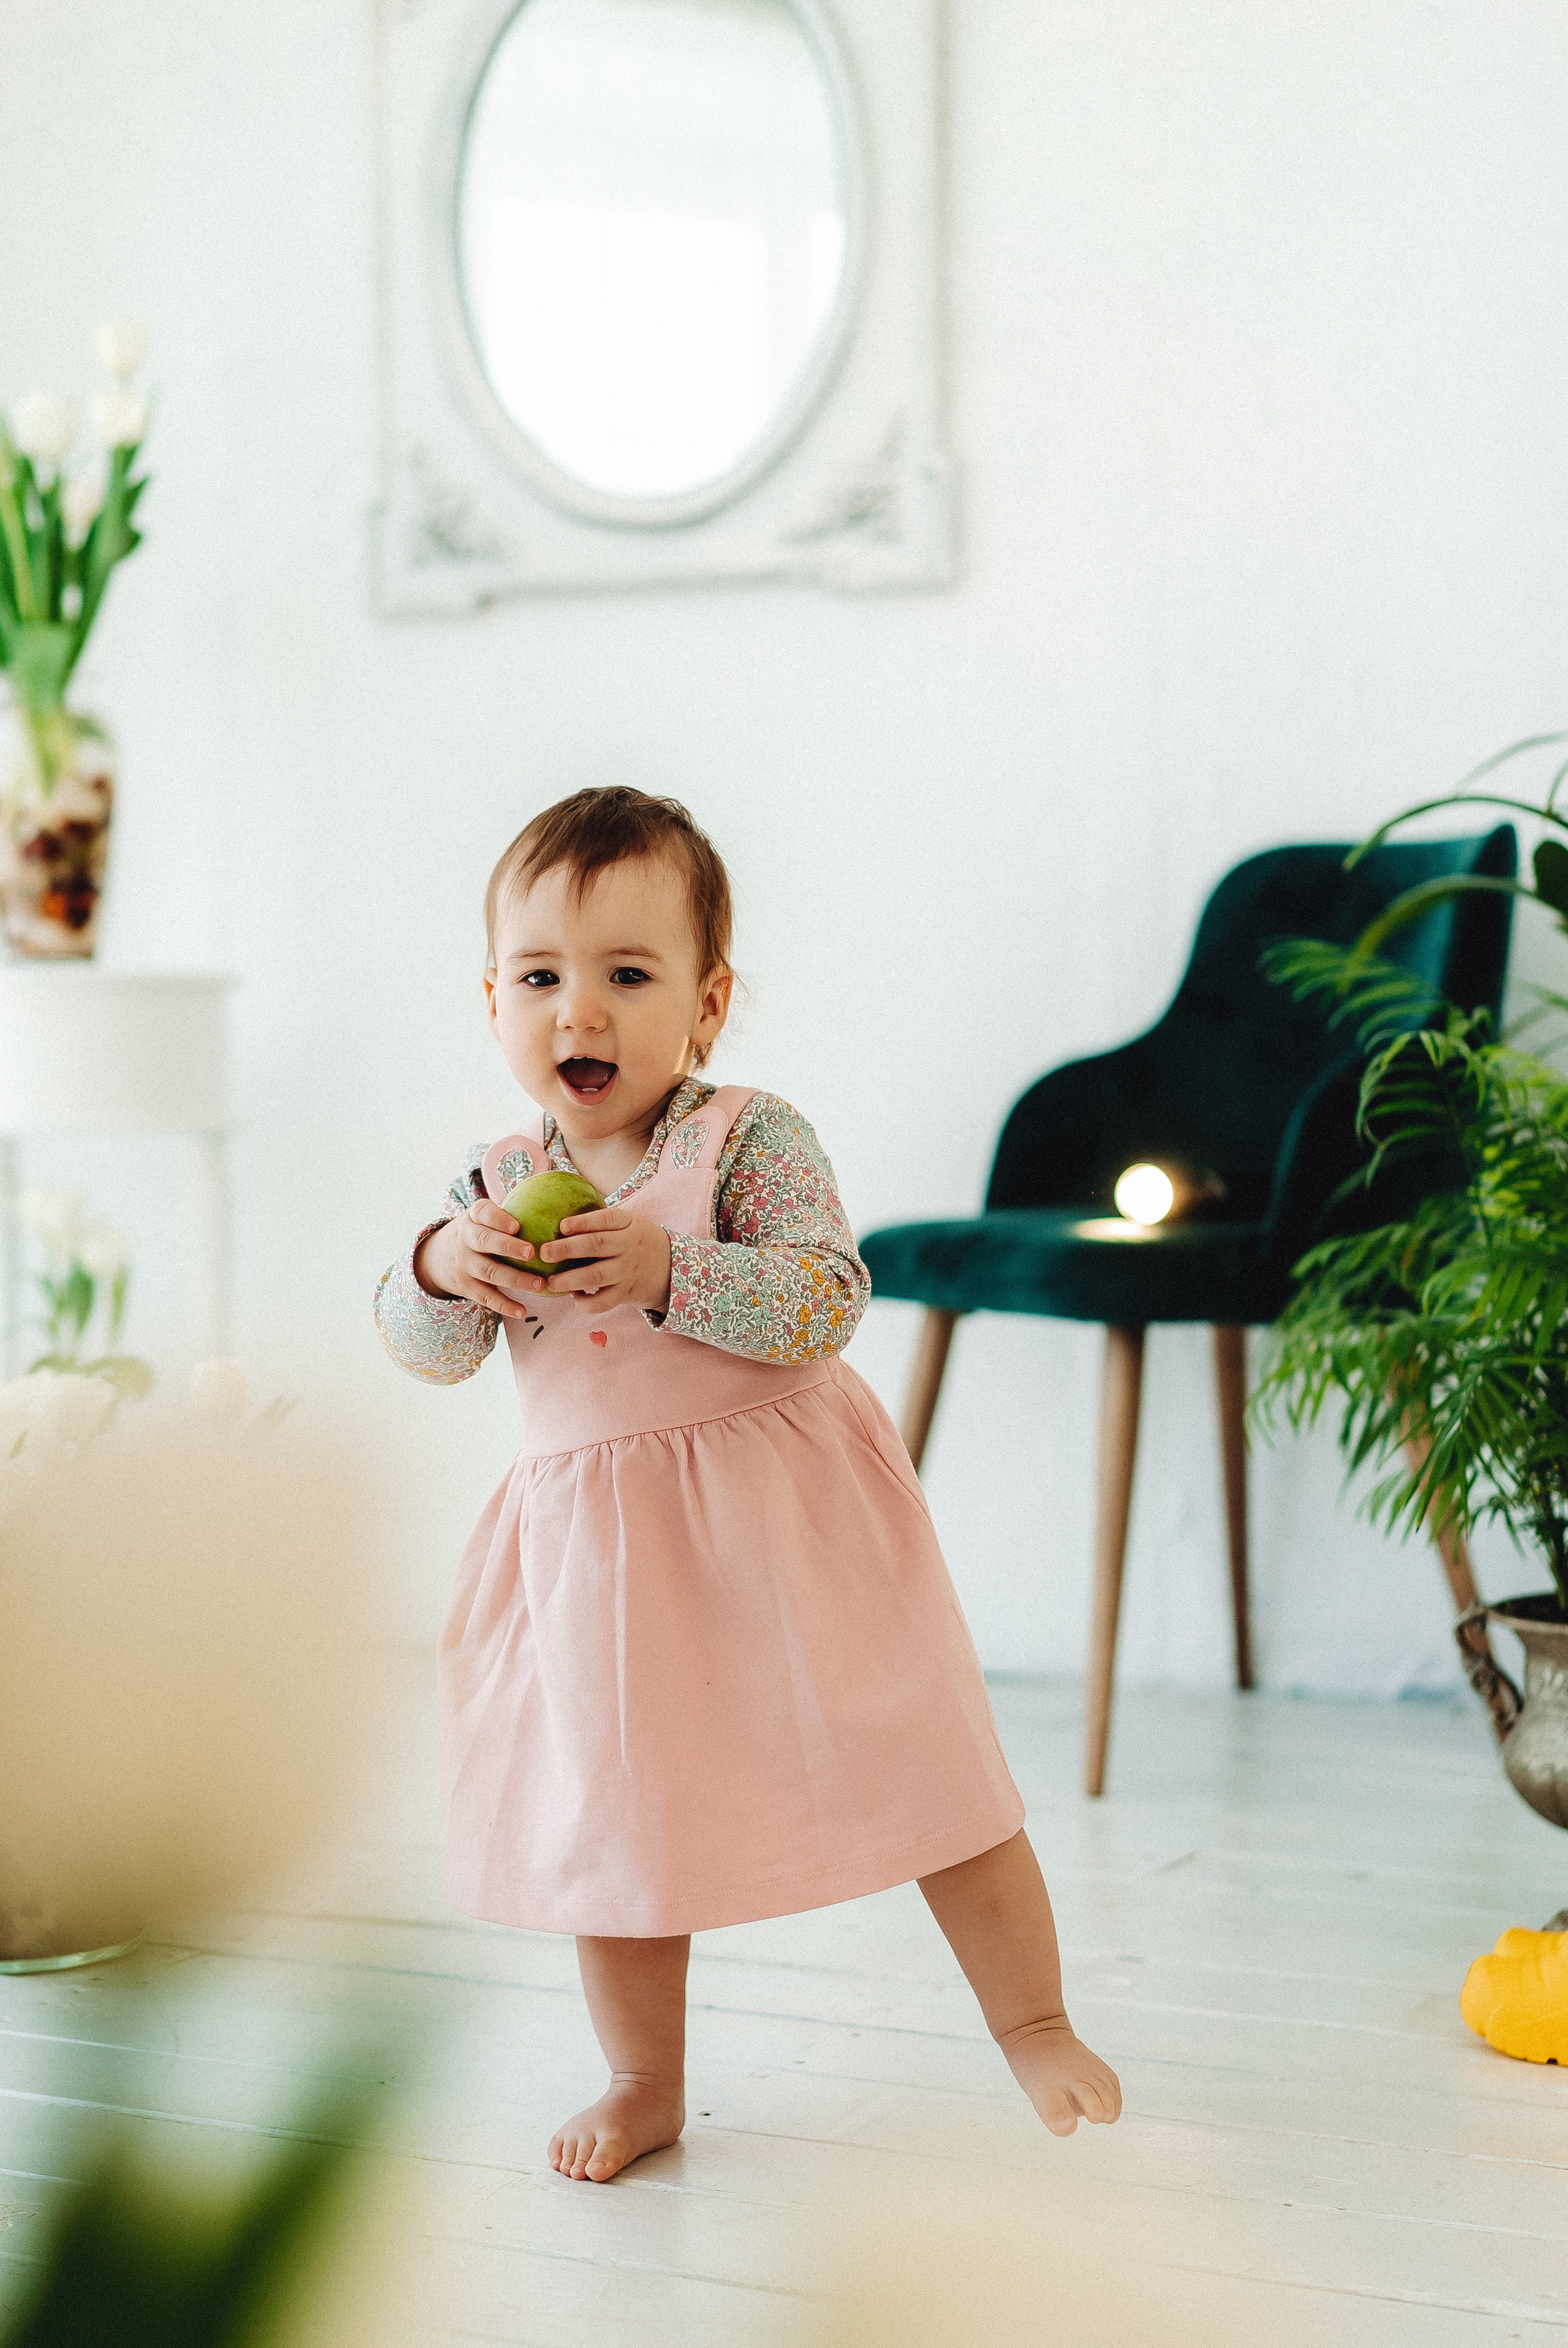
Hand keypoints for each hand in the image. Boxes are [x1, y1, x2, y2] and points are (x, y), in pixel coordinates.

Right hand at [414, 1202, 545, 1319]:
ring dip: (515, 1279)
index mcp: (473, 1217)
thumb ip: (507, 1214)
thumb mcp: (483, 1217)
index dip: (498, 1219)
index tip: (516, 1225)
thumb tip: (555, 1211)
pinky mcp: (465, 1286)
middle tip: (531, 1253)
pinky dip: (504, 1305)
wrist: (438, 1256)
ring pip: (489, 1272)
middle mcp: (466, 1239)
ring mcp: (464, 1264)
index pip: (483, 1212)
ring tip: (539, 1284)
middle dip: (508, 1247)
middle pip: (484, 1241)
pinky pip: (485, 1297)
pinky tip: (522, 1310)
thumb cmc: (478, 1232)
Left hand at [528, 1207, 672, 1316]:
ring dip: (571, 1280)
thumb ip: (602, 1222)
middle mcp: (628, 1246)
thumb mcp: (629, 1224)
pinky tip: (574, 1297)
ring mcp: (627, 1271)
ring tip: (551, 1282)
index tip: (562, 1225)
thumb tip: (558, 1215)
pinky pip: (604, 1302)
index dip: (583, 1222)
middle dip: (568, 1249)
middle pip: (596, 1245)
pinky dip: (586, 1303)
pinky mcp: (626, 1293)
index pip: (606, 1219)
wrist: (671, 1268)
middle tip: (544, 1252)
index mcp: (628, 1225)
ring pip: (596, 1276)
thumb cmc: (637, 1242)